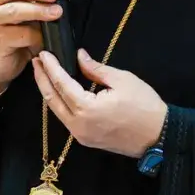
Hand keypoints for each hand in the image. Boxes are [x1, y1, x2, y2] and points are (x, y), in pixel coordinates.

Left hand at [33, 49, 167, 158]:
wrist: (158, 136)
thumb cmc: (145, 106)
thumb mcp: (122, 80)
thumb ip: (96, 69)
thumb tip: (79, 57)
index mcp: (86, 108)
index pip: (61, 84)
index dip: (51, 67)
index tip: (44, 54)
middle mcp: (78, 125)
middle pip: (51, 99)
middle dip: (42, 79)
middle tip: (36, 61)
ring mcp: (80, 135)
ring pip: (56, 111)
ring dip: (48, 91)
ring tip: (44, 74)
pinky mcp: (86, 140)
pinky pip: (66, 119)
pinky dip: (59, 103)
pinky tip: (59, 91)